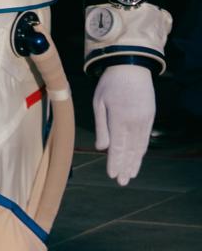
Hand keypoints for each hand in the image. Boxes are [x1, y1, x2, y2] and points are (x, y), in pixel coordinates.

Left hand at [93, 63, 154, 185]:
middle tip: (122, 182)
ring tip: (130, 175)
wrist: (131, 68)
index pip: (118, 146)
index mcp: (120, 119)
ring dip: (135, 162)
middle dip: (126, 167)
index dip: (115, 162)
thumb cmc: (110, 84)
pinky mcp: (150, 118)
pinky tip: (137, 159)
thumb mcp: (99, 102)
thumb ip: (101, 126)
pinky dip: (141, 151)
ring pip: (140, 147)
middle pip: (130, 150)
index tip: (113, 175)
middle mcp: (135, 122)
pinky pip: (145, 139)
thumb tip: (102, 148)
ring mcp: (145, 121)